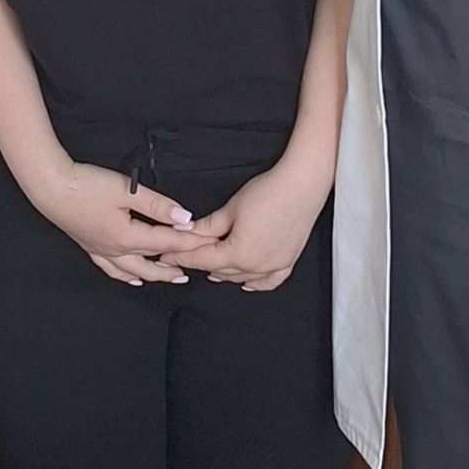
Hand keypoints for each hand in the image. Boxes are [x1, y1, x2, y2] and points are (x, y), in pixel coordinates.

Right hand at [31, 161, 210, 287]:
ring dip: (154, 275)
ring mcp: (101, 250)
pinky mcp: (90, 246)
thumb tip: (184, 217)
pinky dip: (125, 276)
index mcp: (127, 237)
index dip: (188, 241)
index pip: (166, 242)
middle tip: (195, 268)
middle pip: (151, 264)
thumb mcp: (126, 190)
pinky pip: (112, 269)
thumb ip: (157, 205)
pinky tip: (132, 279)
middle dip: (174, 266)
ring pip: (133, 271)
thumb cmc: (86, 186)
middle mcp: (115, 250)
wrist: (50, 188)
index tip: (207, 241)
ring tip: (171, 277)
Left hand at [156, 154, 328, 293]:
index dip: (182, 256)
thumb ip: (207, 227)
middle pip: (220, 270)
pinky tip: (245, 282)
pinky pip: (268, 282)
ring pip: (240, 278)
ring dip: (224, 272)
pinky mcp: (287, 261)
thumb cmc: (269, 192)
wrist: (302, 185)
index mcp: (239, 253)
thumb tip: (186, 232)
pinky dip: (254, 283)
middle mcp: (256, 266)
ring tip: (210, 265)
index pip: (202, 260)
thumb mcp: (230, 209)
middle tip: (184, 255)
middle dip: (201, 262)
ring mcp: (274, 266)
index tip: (166, 256)